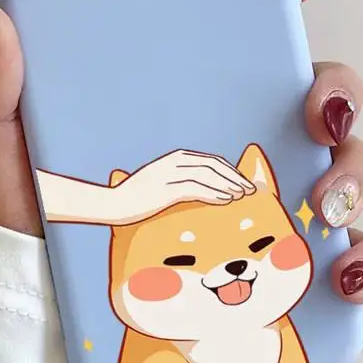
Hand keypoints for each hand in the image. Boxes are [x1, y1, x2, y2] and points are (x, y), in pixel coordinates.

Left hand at [0, 0, 362, 304]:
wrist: (50, 325)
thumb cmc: (35, 231)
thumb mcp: (4, 156)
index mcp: (180, 96)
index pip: (243, 29)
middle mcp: (233, 138)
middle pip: (314, 89)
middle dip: (336, 88)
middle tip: (314, 113)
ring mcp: (264, 200)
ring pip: (346, 163)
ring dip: (356, 173)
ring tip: (322, 206)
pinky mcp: (280, 265)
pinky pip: (348, 253)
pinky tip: (341, 273)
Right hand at [108, 149, 256, 224]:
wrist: (112, 203)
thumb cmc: (135, 198)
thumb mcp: (159, 183)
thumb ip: (179, 182)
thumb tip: (203, 192)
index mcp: (175, 158)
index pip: (211, 161)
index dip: (231, 171)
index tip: (244, 183)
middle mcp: (174, 162)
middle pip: (214, 165)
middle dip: (234, 177)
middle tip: (250, 191)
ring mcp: (169, 174)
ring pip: (208, 175)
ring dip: (228, 185)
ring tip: (242, 196)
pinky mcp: (165, 189)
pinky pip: (196, 188)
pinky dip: (214, 193)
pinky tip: (226, 201)